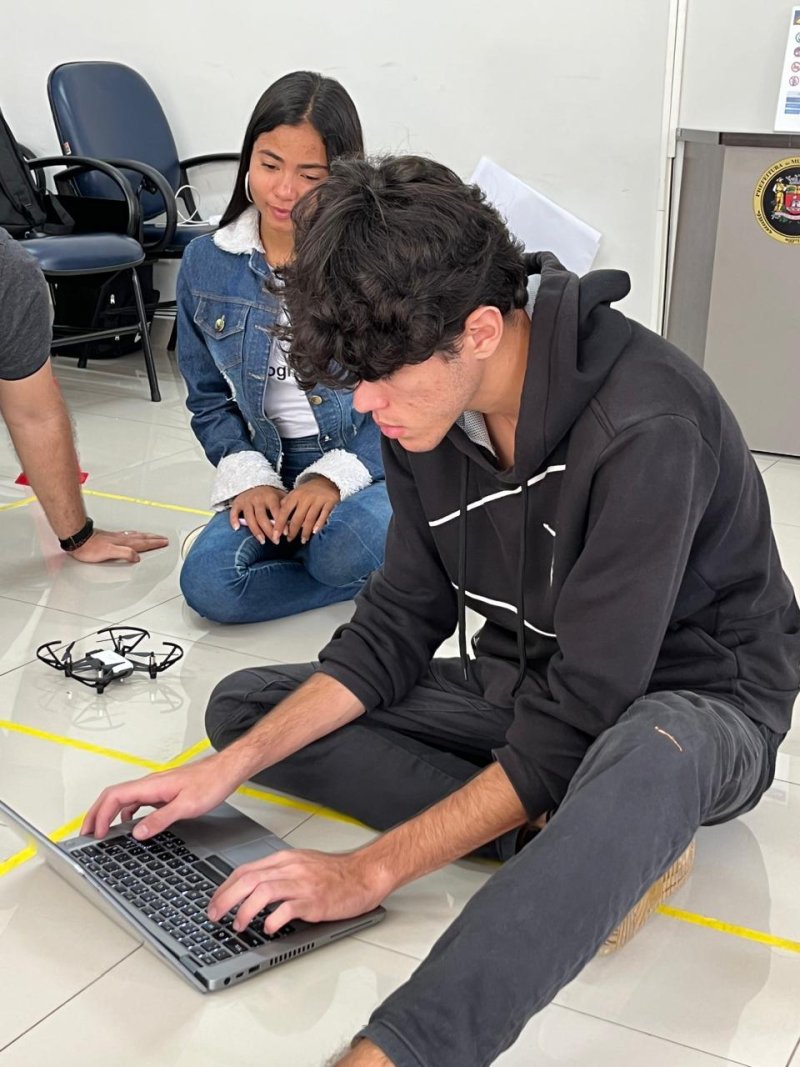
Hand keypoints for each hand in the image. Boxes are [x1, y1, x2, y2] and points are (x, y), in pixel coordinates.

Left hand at [70, 528, 168, 563]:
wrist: (79, 539)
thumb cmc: (90, 548)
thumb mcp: (109, 553)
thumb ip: (124, 554)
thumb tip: (136, 557)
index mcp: (124, 543)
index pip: (143, 544)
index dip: (154, 544)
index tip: (164, 542)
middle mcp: (122, 539)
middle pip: (142, 538)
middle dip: (154, 539)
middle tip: (163, 538)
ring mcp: (117, 537)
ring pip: (136, 536)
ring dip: (146, 536)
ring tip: (153, 536)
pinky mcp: (110, 538)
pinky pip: (128, 535)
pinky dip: (135, 535)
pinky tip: (133, 535)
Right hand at [80, 753, 240, 839]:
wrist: (226, 770)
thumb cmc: (211, 783)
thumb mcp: (186, 806)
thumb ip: (160, 819)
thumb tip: (138, 832)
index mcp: (151, 785)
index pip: (114, 796)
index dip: (100, 815)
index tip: (94, 833)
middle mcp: (150, 784)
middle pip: (112, 796)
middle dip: (96, 814)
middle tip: (86, 833)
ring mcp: (156, 788)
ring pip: (123, 799)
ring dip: (109, 814)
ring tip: (102, 831)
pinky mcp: (163, 792)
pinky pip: (137, 802)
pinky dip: (126, 813)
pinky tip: (131, 824)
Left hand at [207, 847, 385, 935]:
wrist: (364, 874)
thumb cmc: (336, 874)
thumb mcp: (302, 866)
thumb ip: (278, 875)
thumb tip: (251, 891)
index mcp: (285, 860)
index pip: (246, 870)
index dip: (224, 887)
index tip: (213, 902)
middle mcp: (291, 868)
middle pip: (249, 879)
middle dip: (225, 898)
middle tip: (214, 915)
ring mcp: (302, 884)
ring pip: (263, 891)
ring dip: (245, 910)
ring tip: (238, 925)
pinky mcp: (315, 900)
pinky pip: (288, 909)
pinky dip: (273, 920)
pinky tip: (268, 928)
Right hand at [229, 485, 285, 544]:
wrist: (254, 482)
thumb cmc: (270, 495)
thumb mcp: (280, 497)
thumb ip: (286, 508)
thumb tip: (295, 522)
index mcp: (270, 496)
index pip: (276, 511)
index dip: (280, 523)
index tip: (285, 534)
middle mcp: (257, 498)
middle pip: (262, 517)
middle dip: (269, 531)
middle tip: (276, 541)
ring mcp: (246, 501)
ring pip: (249, 518)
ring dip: (256, 531)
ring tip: (263, 541)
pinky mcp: (237, 503)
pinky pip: (234, 512)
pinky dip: (234, 520)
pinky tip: (237, 529)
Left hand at [272, 475, 339, 543]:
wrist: (327, 480)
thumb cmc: (308, 491)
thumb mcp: (296, 493)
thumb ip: (286, 503)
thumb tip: (276, 517)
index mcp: (295, 495)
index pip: (284, 512)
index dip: (279, 524)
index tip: (275, 535)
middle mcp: (306, 497)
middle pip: (297, 518)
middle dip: (292, 531)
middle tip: (290, 540)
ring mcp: (318, 499)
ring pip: (310, 519)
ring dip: (305, 531)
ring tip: (303, 540)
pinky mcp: (329, 502)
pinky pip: (324, 515)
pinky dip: (319, 524)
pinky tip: (315, 532)